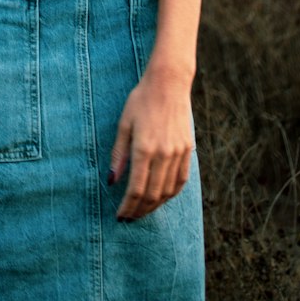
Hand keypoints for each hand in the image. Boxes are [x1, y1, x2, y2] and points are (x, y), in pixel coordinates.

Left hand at [108, 71, 193, 220]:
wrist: (169, 83)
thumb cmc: (141, 100)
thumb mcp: (124, 124)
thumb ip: (119, 154)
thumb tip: (111, 180)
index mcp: (144, 148)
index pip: (136, 189)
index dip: (128, 206)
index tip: (120, 215)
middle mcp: (164, 154)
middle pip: (152, 195)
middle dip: (139, 210)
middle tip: (130, 217)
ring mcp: (178, 153)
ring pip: (168, 191)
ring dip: (155, 205)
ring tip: (143, 210)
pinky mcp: (188, 149)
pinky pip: (181, 180)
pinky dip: (171, 193)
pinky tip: (162, 197)